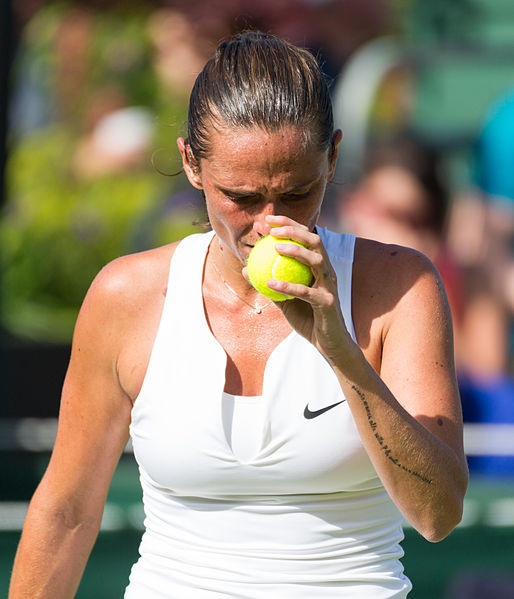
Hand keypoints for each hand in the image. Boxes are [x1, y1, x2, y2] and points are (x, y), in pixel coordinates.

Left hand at [245, 215, 353, 362]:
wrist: (327, 343)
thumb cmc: (307, 318)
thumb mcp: (284, 299)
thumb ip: (267, 283)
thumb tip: (244, 268)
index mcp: (319, 267)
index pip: (306, 238)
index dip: (289, 225)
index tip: (268, 220)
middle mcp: (327, 271)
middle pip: (315, 241)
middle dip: (294, 230)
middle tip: (272, 229)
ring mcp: (330, 286)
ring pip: (318, 261)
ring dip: (297, 251)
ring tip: (275, 247)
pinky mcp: (328, 303)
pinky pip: (306, 292)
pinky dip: (288, 286)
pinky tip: (270, 283)